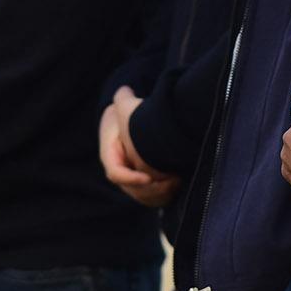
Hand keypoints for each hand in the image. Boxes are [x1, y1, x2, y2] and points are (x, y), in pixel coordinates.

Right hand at [98, 86, 180, 208]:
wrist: (131, 129)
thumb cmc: (127, 118)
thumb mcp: (124, 108)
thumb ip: (124, 100)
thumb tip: (125, 91)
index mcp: (111, 155)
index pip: (115, 173)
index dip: (131, 178)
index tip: (148, 177)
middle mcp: (121, 171)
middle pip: (133, 190)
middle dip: (152, 188)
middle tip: (171, 179)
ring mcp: (133, 182)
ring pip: (145, 197)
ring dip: (161, 192)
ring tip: (176, 180)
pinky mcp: (146, 188)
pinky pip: (155, 199)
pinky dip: (166, 195)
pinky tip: (179, 181)